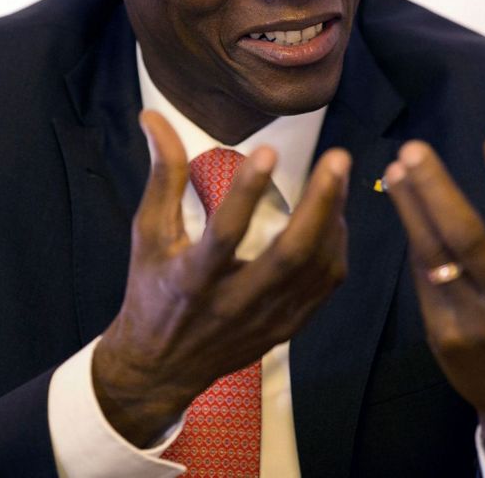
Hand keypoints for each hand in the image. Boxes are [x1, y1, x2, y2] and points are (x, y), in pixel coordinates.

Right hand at [92, 110, 350, 446]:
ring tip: (336, 176)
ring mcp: (266, 320)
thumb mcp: (147, 234)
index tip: (267, 150)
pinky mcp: (287, 328)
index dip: (246, 192)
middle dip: (320, 204)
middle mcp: (234, 303)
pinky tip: (334, 217)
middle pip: (290, 255)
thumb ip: (162, 176)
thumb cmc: (152, 290)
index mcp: (193, 280)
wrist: (162, 366)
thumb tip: (152, 116)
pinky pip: (324, 286)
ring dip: (334, 220)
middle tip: (337, 158)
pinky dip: (335, 248)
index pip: (225, 234)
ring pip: (316, 270)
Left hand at [383, 130, 484, 477]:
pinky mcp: (444, 337)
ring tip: (396, 170)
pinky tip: (403, 206)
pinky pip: (425, 280)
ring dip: (411, 210)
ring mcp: (475, 323)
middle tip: (413, 150)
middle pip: (469, 240)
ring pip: (435, 258)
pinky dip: (415, 240)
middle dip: (437, 192)